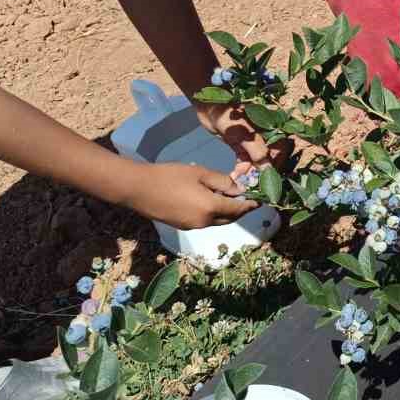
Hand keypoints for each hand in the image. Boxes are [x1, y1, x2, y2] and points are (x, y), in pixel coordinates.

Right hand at [126, 162, 257, 228]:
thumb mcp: (200, 173)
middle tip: (247, 198)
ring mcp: (192, 226)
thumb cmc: (170, 176)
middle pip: (230, 218)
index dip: (250, 204)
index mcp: (211, 208)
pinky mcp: (182, 226)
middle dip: (240, 209)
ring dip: (226, 211)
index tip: (260, 200)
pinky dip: (213, 213)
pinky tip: (210, 200)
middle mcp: (204, 222)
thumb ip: (222, 182)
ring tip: (229, 197)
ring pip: (217, 221)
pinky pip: (205, 221)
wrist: (138, 189)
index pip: (238, 209)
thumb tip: (239, 189)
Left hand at [194, 102, 291, 183]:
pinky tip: (235, 176)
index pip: (281, 150)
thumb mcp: (244, 134)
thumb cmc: (229, 116)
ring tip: (241, 181)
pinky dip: (241, 170)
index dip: (276, 164)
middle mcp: (265, 136)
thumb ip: (257, 151)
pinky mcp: (241, 146)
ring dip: (250, 173)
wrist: (208, 106)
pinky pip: (245, 162)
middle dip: (261, 172)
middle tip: (251, 183)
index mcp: (272, 128)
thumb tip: (268, 170)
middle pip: (270, 158)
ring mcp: (252, 142)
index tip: (267, 177)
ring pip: (256, 163)